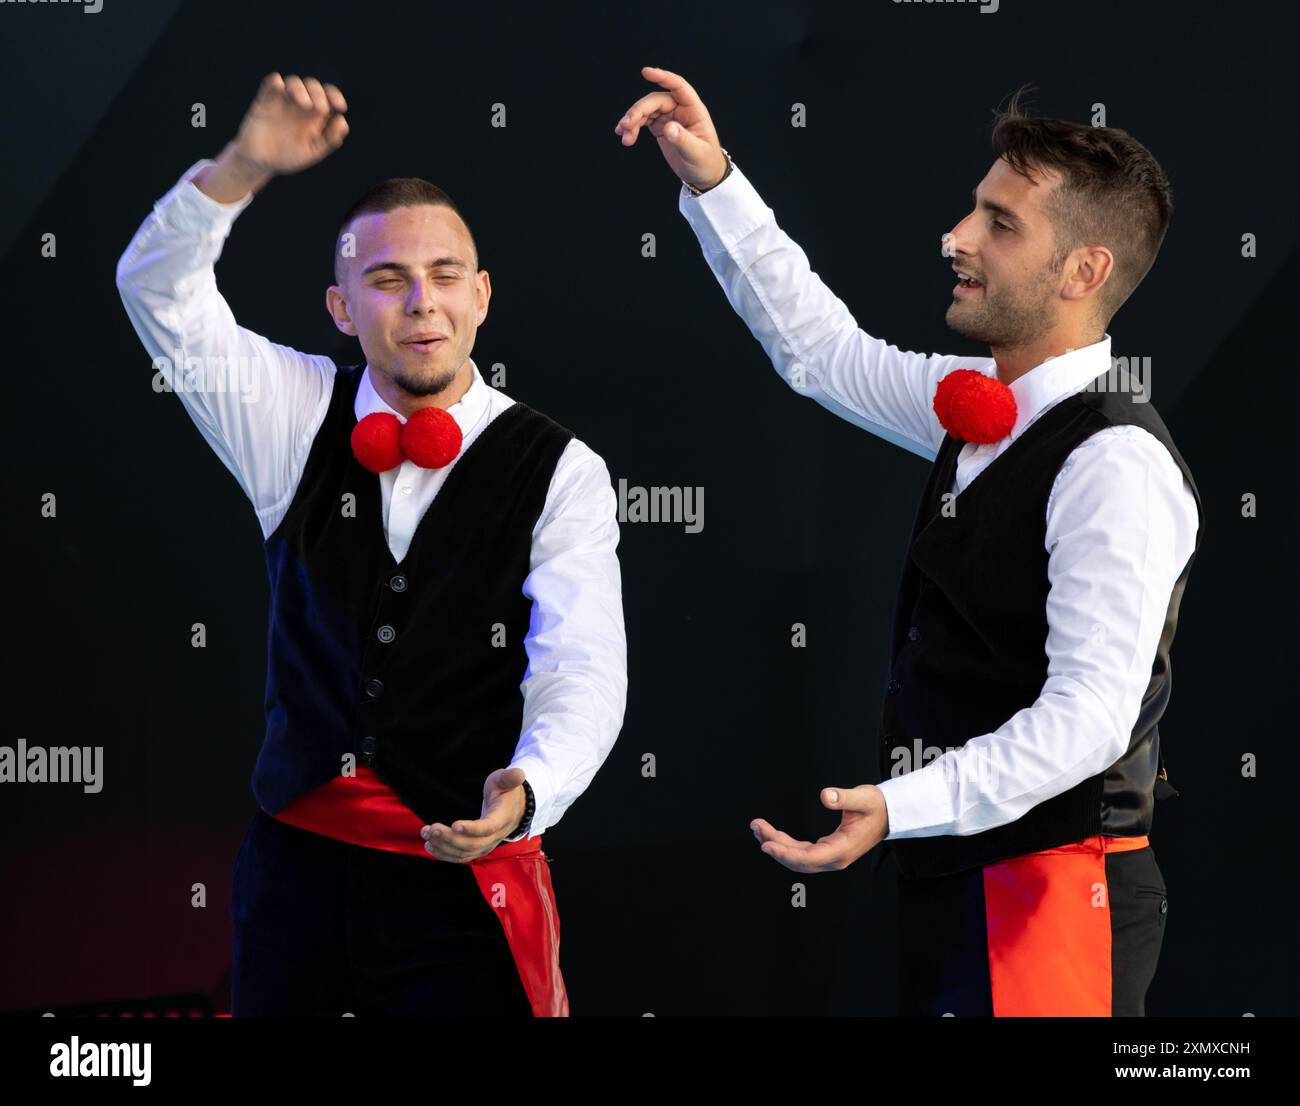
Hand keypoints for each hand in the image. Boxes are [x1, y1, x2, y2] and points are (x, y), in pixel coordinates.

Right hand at [232, 72, 348, 176]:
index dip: (335, 96)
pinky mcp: (264, 101)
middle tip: (320, 109)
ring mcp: (282, 101)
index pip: (328, 96)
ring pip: (293, 83)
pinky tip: (279, 85)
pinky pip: (269, 85)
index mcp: (315, 114)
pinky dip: (274, 82)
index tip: (341, 107)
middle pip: (312, 86)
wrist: (262, 162)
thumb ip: (330, 139)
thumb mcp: (313, 152)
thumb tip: (343, 122)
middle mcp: (300, 104)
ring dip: (300, 89)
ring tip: (306, 104)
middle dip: (318, 94)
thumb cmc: (289, 156)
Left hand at [420, 767, 527, 861]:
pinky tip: (431, 847)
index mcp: (503, 818)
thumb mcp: (507, 780)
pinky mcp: (478, 849)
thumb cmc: (507, 791)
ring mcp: (487, 845)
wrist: (514, 808)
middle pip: (472, 844)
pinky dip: (445, 854)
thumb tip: (519, 774)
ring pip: (465, 853)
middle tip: (430, 828)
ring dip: (443, 847)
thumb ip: (510, 777)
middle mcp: (495, 836)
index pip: (488, 827)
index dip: (472, 829)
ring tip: (426, 835)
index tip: (454, 825)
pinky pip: (461, 857)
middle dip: (449, 838)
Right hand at [613, 65, 728, 191]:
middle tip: (626, 125)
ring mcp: (669, 117)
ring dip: (632, 121)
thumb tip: (668, 128)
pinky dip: (633, 128)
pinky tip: (624, 136)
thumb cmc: (705, 162)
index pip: (678, 87)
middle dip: (638, 111)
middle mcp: (680, 109)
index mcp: (693, 110)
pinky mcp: (660, 127)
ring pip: (646, 111)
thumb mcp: (696, 153)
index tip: (646, 72)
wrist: (703, 175)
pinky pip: (643, 122)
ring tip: (623, 136)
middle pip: (655, 101)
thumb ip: (683, 140)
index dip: (663, 77)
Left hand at [751, 785, 889, 872]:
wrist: (889, 814)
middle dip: (774, 845)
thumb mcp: (863, 798)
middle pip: (798, 860)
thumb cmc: (878, 807)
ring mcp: (830, 856)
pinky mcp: (827, 850)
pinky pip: (802, 853)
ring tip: (758, 828)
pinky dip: (785, 844)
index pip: (809, 857)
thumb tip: (825, 795)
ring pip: (798, 858)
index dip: (786, 852)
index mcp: (842, 849)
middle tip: (756, 827)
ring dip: (777, 845)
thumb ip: (844, 797)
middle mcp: (835, 858)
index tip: (767, 844)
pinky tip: (772, 835)